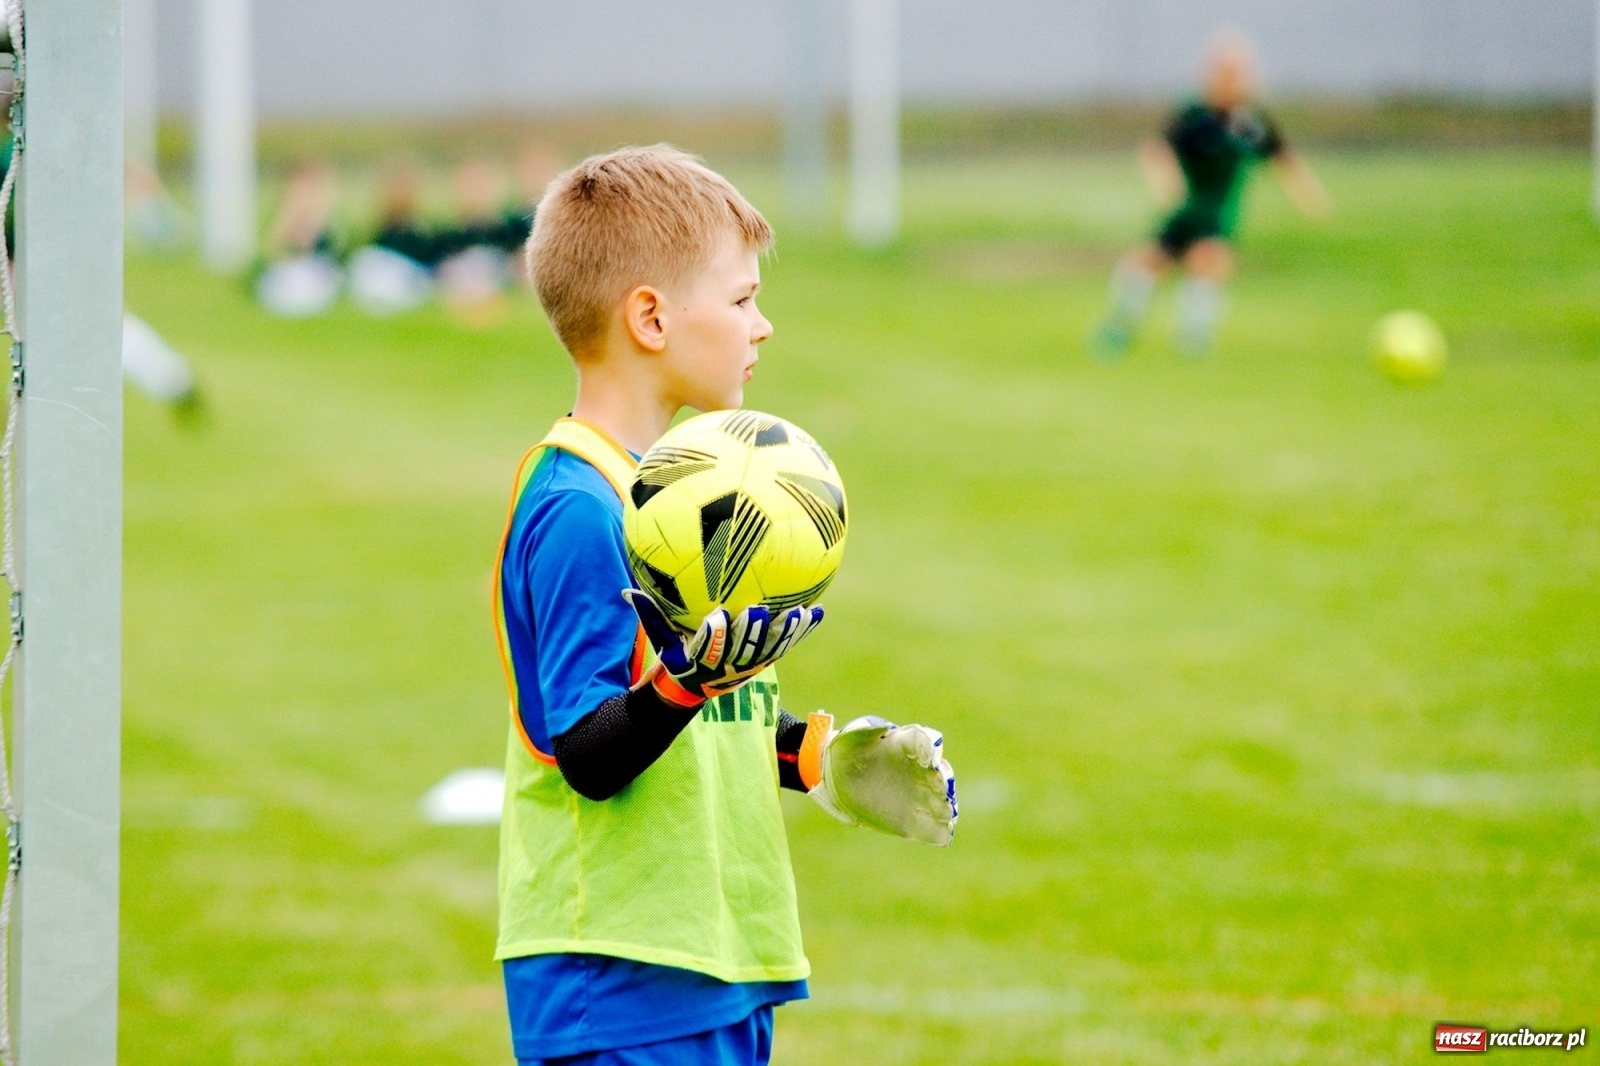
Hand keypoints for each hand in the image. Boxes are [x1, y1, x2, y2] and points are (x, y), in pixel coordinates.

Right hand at [624, 590, 823, 707]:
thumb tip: (628, 593)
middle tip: (758, 610)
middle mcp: (729, 664)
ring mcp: (750, 665)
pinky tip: (817, 612)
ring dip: (785, 632)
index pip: (708, 645)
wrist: (691, 692)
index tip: (716, 616)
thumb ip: (650, 616)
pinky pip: (785, 645)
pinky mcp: (764, 662)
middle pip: (743, 648)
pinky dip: (801, 630)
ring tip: (800, 613)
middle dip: (750, 631)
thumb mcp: (660, 642)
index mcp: (703, 657)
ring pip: (770, 649)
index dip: (714, 633)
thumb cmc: (675, 659)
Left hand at [798, 713, 957, 846]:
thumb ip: (868, 730)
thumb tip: (883, 727)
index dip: (932, 750)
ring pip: (942, 802)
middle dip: (943, 782)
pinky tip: (944, 834)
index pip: (926, 743)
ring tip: (948, 814)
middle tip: (941, 788)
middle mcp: (920, 771)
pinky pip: (931, 827)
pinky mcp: (911, 819)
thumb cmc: (847, 749)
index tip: (932, 758)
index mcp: (907, 745)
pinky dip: (940, 830)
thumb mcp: (853, 735)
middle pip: (940, 775)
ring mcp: (918, 795)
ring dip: (947, 807)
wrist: (838, 775)